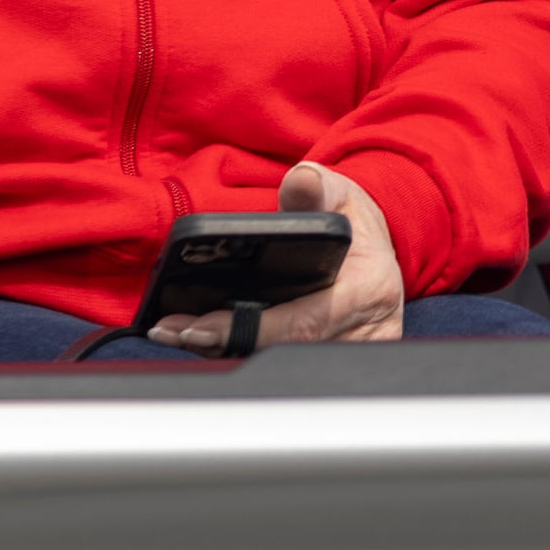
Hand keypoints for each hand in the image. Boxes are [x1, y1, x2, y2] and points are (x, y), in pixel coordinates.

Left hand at [145, 161, 405, 352]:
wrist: (374, 250)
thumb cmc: (353, 224)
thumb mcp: (339, 195)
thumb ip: (315, 186)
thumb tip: (301, 182)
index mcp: (368, 288)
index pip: (304, 321)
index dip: (249, 328)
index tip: (201, 325)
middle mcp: (365, 332)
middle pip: (284, 352)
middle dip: (224, 343)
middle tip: (174, 330)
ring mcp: (352, 355)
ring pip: (281, 365)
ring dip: (228, 354)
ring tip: (182, 334)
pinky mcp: (335, 366)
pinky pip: (285, 367)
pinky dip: (245, 357)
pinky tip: (210, 344)